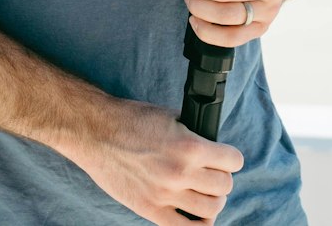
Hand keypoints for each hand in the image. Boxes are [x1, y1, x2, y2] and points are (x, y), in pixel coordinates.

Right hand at [70, 99, 242, 225]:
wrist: (98, 132)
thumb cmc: (131, 120)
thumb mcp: (169, 116)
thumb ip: (193, 133)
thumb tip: (212, 146)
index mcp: (189, 146)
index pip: (232, 161)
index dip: (232, 158)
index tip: (228, 159)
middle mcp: (181, 173)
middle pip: (224, 186)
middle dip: (222, 178)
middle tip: (213, 174)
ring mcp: (166, 195)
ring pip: (211, 210)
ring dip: (212, 201)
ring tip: (204, 193)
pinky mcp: (151, 210)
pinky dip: (199, 225)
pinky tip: (197, 215)